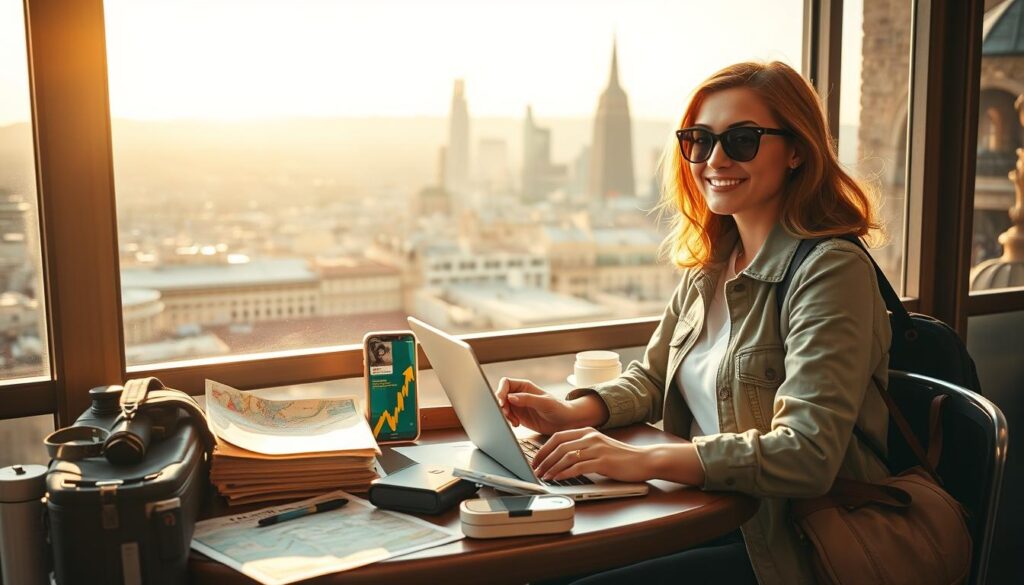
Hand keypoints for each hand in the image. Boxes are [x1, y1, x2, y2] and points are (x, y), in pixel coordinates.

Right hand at [495, 377, 580, 435]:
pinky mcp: (519, 416)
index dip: (500, 391)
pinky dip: (508, 421)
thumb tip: (510, 397)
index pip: (506, 383)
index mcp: (525, 386)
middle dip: (501, 405)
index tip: (501, 402)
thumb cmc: (558, 408)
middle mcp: (520, 395)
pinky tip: (517, 424)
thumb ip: (527, 399)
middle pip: (502, 396)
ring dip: (505, 415)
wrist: (565, 422)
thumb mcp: (544, 403)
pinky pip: (507, 417)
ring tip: (515, 421)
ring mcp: (518, 406)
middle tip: (506, 413)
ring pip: (502, 407)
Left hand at [531, 427, 654, 483]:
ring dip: (552, 468)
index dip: (543, 449)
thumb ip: (582, 447)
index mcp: (587, 432)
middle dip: (544, 459)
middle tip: (536, 470)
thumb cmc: (621, 457)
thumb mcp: (598, 447)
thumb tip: (560, 458)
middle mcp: (590, 437)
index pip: (558, 436)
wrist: (644, 460)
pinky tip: (558, 479)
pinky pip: (578, 467)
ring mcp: (596, 449)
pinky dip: (564, 473)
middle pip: (558, 446)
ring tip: (544, 477)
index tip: (535, 460)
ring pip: (566, 456)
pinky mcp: (603, 462)